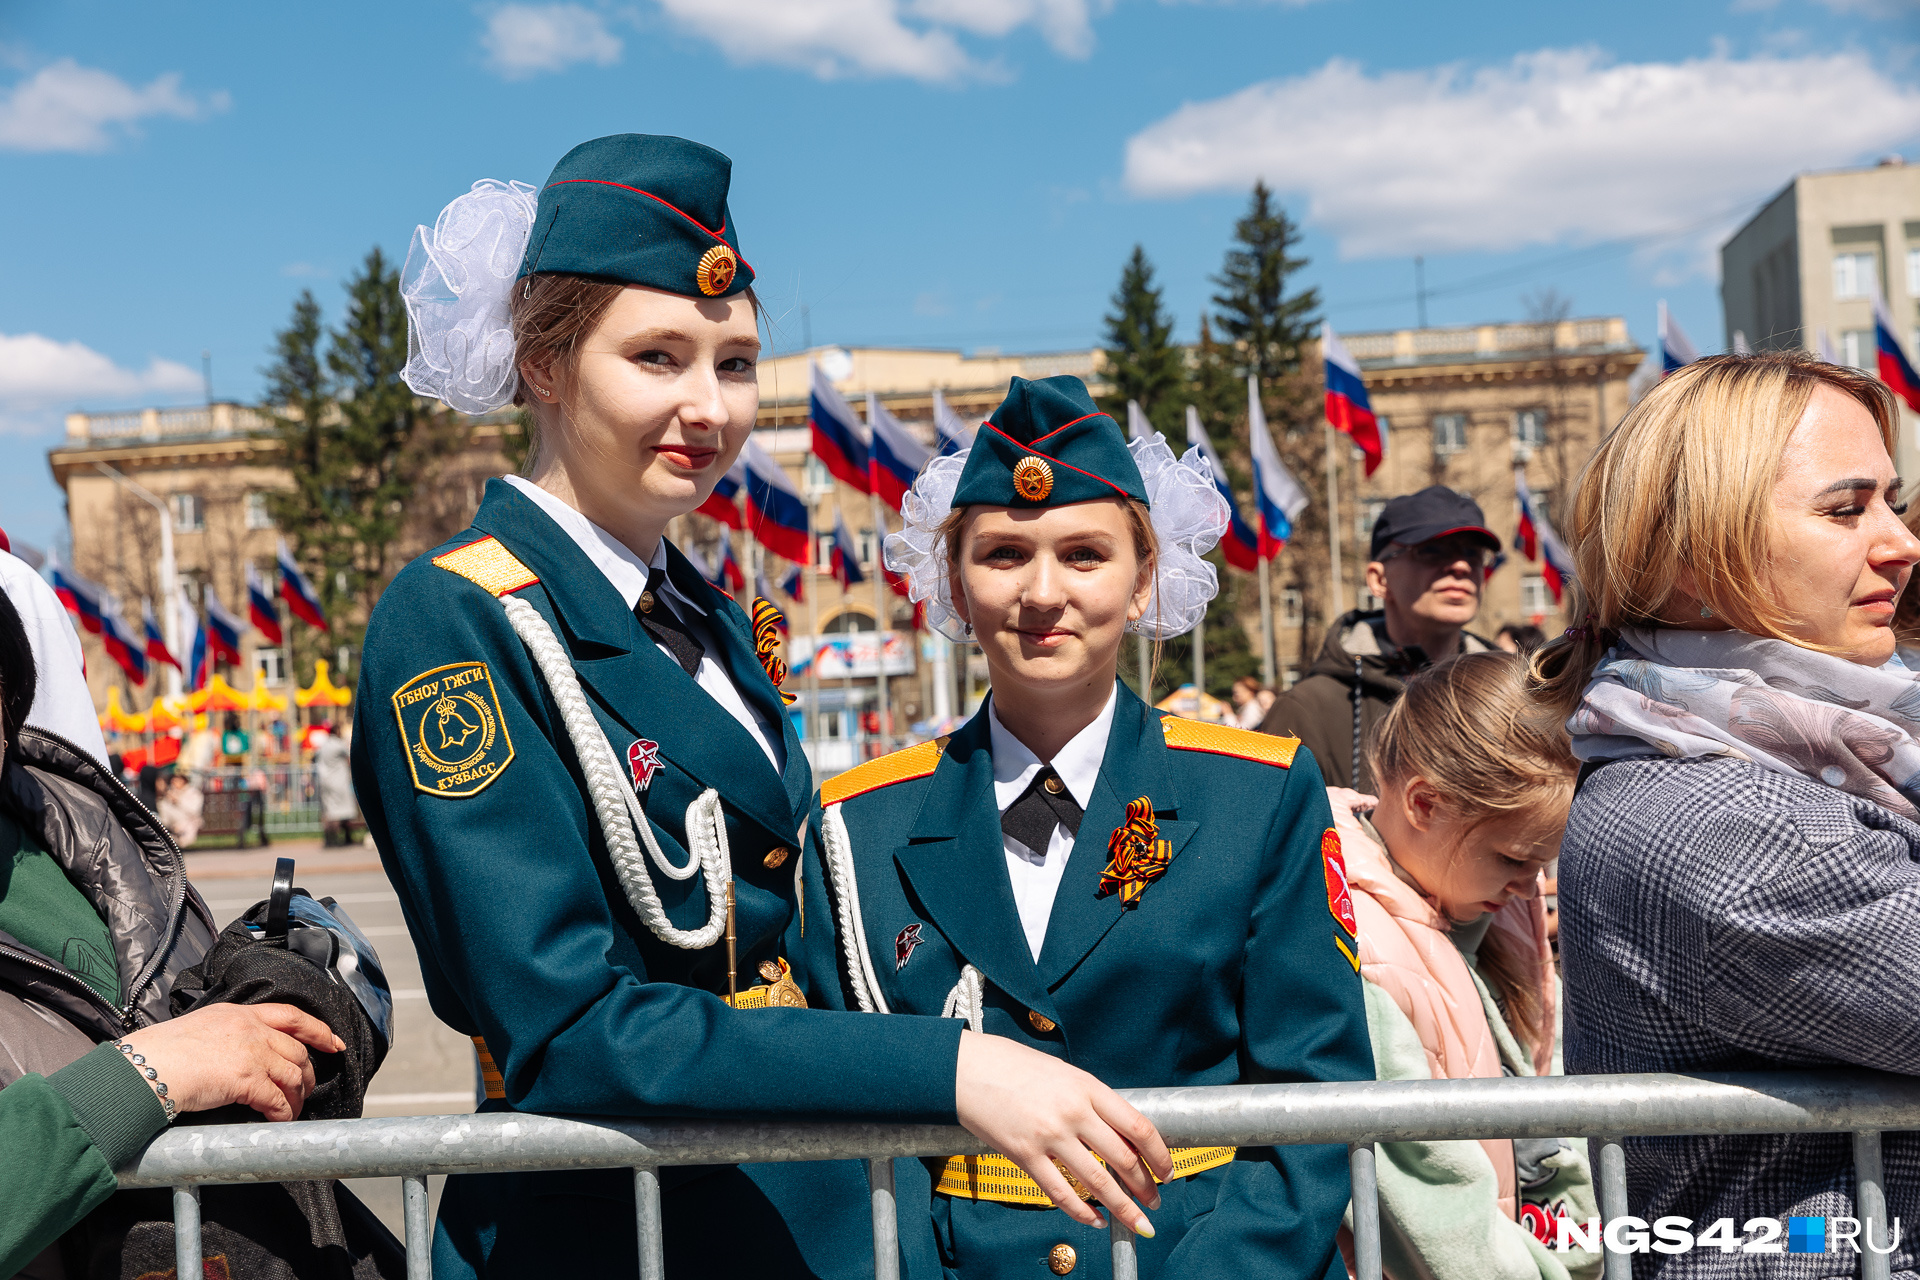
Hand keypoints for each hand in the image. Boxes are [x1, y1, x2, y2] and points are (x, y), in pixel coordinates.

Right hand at [119, 1003, 344, 1121]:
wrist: (144, 1067)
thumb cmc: (158, 1053)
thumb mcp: (198, 1028)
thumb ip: (224, 1036)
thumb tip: (234, 1056)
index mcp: (238, 1013)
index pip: (291, 1015)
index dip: (318, 1030)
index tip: (334, 1042)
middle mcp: (250, 1029)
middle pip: (296, 1051)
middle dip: (307, 1073)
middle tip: (306, 1089)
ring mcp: (251, 1053)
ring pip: (293, 1076)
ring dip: (296, 1097)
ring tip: (293, 1110)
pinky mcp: (246, 1080)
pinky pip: (277, 1100)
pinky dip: (283, 1113)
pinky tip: (280, 1121)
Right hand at [954, 1030, 1171, 1234]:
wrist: (967, 1068)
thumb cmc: (1013, 1066)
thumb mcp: (1063, 1074)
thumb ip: (1091, 1102)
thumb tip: (1118, 1134)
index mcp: (1087, 1087)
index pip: (1138, 1127)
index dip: (1159, 1155)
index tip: (1167, 1171)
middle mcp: (1073, 1112)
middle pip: (1123, 1159)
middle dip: (1145, 1187)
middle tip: (1154, 1202)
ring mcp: (1049, 1135)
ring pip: (1097, 1181)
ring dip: (1123, 1207)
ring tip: (1137, 1221)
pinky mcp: (1025, 1155)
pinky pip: (1060, 1193)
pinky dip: (1082, 1212)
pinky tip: (1095, 1220)